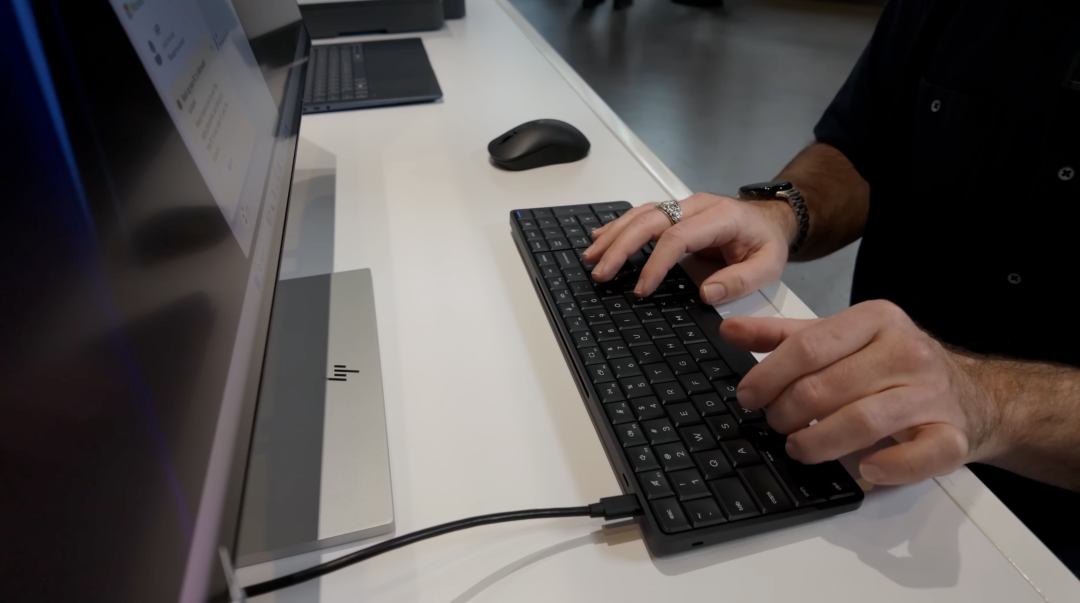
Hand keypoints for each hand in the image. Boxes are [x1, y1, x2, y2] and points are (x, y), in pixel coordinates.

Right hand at [582, 193, 795, 303]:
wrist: (771, 219)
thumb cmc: (766, 243)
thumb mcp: (767, 266)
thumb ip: (740, 280)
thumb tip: (706, 294)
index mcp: (720, 217)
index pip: (677, 237)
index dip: (655, 264)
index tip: (642, 289)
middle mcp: (696, 205)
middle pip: (650, 220)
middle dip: (621, 246)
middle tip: (601, 272)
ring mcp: (683, 206)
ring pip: (641, 214)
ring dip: (613, 235)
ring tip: (591, 256)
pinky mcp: (675, 212)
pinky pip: (642, 214)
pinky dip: (619, 226)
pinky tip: (600, 236)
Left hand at [722, 300, 1004, 484]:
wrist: (972, 395)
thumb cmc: (893, 367)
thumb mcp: (839, 341)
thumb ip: (784, 336)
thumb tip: (729, 329)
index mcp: (875, 320)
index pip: (809, 346)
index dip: (769, 375)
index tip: (747, 397)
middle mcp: (907, 351)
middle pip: (828, 386)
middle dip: (788, 412)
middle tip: (774, 425)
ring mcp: (932, 394)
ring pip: (863, 420)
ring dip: (820, 442)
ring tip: (798, 448)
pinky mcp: (953, 435)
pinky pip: (922, 455)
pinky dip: (890, 466)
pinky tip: (865, 468)